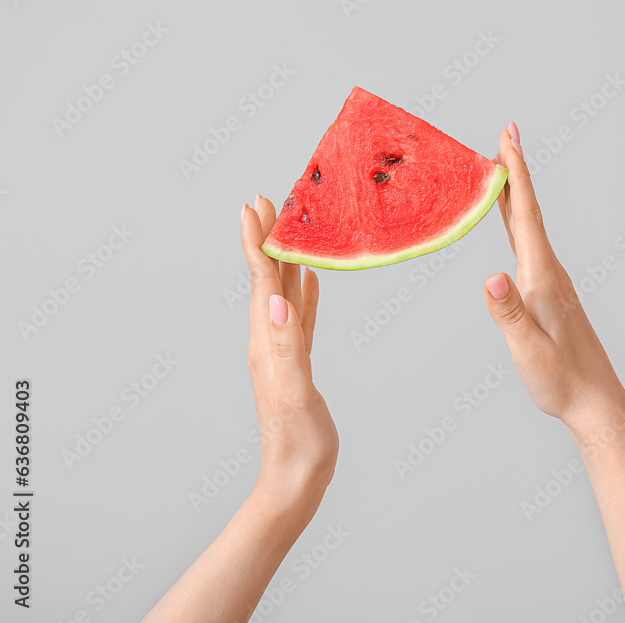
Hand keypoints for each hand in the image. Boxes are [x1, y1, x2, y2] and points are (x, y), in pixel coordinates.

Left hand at [241, 196, 338, 505]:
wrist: (295, 479)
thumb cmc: (298, 443)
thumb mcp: (293, 392)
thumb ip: (286, 346)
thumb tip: (275, 299)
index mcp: (266, 341)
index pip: (261, 281)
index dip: (258, 242)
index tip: (256, 205)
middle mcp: (269, 340)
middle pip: (267, 279)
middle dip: (267, 240)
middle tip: (271, 202)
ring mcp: (282, 351)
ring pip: (283, 293)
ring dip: (285, 261)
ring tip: (292, 231)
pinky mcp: (298, 363)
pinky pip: (300, 317)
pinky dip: (304, 294)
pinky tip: (310, 283)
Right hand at [483, 123, 624, 425]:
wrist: (595, 401)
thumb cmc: (562, 380)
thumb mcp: (529, 350)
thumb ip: (509, 313)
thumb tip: (491, 276)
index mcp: (543, 278)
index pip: (526, 216)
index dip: (516, 174)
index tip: (509, 138)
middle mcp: (550, 273)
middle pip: (527, 213)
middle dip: (515, 172)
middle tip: (505, 135)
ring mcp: (551, 283)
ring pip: (527, 228)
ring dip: (513, 196)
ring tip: (498, 171)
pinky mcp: (549, 295)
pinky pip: (527, 247)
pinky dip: (515, 224)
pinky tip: (510, 226)